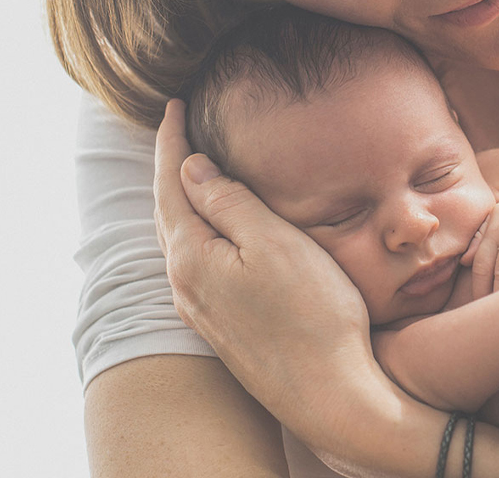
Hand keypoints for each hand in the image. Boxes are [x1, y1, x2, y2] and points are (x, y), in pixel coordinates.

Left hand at [154, 100, 387, 451]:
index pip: (170, 183)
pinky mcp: (223, 327)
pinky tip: (213, 233)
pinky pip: (196, 264)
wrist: (330, 394)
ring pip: (181, 240)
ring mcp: (202, 310)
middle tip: (176, 127)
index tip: (173, 104)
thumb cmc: (313, 314)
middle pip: (168, 211)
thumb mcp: (275, 243)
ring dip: (181, 201)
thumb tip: (192, 168)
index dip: (171, 140)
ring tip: (190, 172)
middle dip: (169, 167)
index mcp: (192, 256)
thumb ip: (230, 202)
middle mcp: (186, 285)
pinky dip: (197, 232)